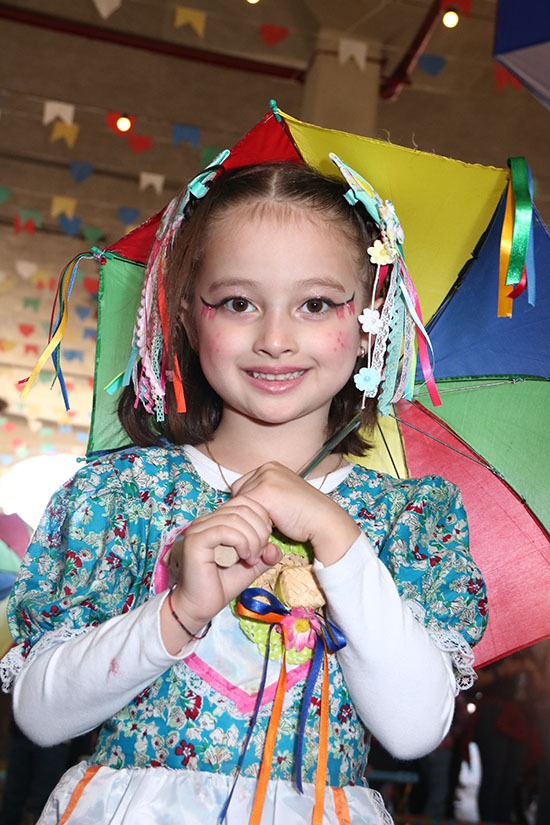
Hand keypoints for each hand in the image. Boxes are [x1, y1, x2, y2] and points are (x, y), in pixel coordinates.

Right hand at [165, 495, 280, 638]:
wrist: (200, 606)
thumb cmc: (222, 584)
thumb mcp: (252, 566)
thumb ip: (265, 554)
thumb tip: (275, 548)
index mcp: (218, 520)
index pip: (245, 502)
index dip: (262, 518)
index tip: (266, 541)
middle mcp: (206, 520)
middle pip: (242, 508)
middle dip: (259, 529)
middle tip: (261, 552)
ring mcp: (199, 528)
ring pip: (235, 518)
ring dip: (252, 538)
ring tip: (253, 558)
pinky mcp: (196, 540)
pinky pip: (224, 530)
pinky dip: (241, 542)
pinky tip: (245, 556)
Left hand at [232, 462, 359, 566]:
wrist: (324, 521)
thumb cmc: (304, 515)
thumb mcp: (281, 497)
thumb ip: (263, 496)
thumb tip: (240, 506)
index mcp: (271, 466)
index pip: (242, 486)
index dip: (248, 505)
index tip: (260, 518)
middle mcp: (267, 468)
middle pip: (239, 493)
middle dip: (247, 511)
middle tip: (265, 524)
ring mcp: (266, 478)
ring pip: (241, 503)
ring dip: (250, 518)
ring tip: (269, 527)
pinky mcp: (265, 491)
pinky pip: (246, 511)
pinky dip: (255, 524)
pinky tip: (271, 530)